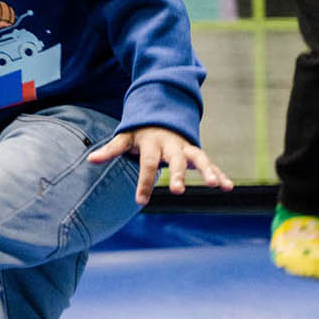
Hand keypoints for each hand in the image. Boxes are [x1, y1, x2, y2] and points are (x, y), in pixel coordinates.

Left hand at [88, 126, 234, 204]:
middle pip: (176, 160)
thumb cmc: (141, 133)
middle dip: (178, 174)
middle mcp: (172, 145)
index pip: (148, 163)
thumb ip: (110, 149)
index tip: (141, 201)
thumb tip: (90, 160)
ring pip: (199, 158)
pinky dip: (220, 174)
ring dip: (208, 171)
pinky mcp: (196, 155)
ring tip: (216, 185)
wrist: (162, 116)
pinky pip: (210, 164)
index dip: (144, 181)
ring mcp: (186, 149)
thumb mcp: (125, 138)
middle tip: (178, 191)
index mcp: (153, 143)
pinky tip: (228, 187)